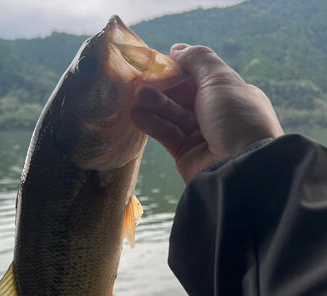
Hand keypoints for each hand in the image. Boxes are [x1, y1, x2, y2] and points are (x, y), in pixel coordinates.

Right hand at [131, 44, 283, 184]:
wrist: (240, 165)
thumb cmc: (235, 117)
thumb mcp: (220, 79)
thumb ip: (197, 60)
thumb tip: (177, 49)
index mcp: (231, 95)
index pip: (201, 79)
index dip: (180, 71)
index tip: (160, 65)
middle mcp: (217, 116)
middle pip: (184, 97)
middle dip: (163, 89)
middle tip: (141, 82)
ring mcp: (201, 136)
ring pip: (173, 116)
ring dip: (154, 105)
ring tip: (136, 97)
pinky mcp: (185, 154)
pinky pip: (166, 135)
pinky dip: (152, 124)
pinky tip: (137, 114)